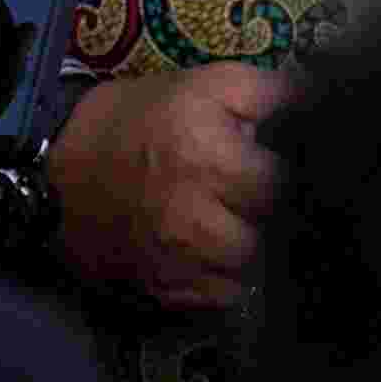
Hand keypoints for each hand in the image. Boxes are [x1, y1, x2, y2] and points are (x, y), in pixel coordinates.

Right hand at [55, 64, 290, 312]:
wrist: (64, 168)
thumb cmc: (143, 118)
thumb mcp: (207, 84)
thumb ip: (268, 94)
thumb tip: (317, 105)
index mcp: (207, 159)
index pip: (282, 184)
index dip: (294, 175)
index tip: (292, 167)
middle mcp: (192, 218)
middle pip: (268, 235)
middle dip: (276, 216)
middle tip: (268, 198)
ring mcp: (174, 261)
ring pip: (246, 272)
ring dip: (254, 249)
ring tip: (246, 224)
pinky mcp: (159, 288)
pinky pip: (216, 297)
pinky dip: (225, 278)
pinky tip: (220, 251)